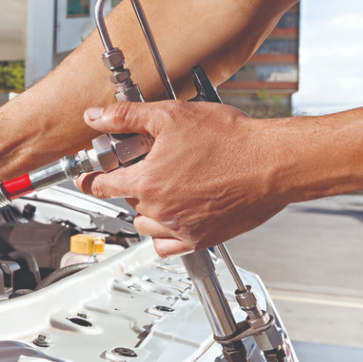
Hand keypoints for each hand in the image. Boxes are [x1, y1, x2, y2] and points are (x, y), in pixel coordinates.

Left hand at [76, 101, 288, 257]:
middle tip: (150, 166)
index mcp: (147, 182)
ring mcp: (181, 228)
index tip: (88, 178)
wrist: (274, 162)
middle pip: (126, 202)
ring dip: (146, 209)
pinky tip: (173, 215)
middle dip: (132, 184)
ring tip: (164, 188)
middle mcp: (160, 209)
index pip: (102, 186)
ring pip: (145, 225)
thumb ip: (126, 116)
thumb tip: (95, 116)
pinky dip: (164, 234)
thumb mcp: (171, 115)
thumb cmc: (231, 140)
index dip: (91, 178)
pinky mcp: (203, 239)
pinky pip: (168, 246)